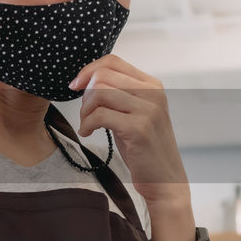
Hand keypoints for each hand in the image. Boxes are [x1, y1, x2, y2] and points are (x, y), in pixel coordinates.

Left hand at [68, 55, 189, 207]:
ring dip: (85, 110)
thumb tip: (87, 78)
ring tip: (86, 125)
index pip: (112, 61)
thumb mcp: (134, 113)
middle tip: (85, 114)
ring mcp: (147, 110)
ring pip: (99, 93)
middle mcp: (152, 93)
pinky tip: (87, 133)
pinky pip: (100, 115)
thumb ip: (119, 93)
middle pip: (103, 75)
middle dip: (85, 94)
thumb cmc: (144, 148)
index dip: (88, 70)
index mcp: (152, 85)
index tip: (76, 86)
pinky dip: (86, 124)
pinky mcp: (138, 129)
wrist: (164, 179)